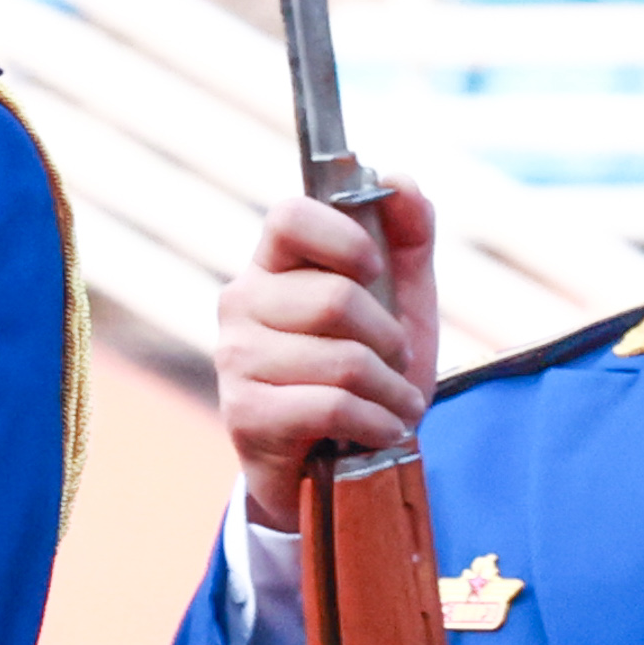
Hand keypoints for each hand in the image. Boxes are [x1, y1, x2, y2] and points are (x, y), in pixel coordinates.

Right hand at [215, 185, 438, 531]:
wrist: (338, 464)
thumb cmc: (367, 370)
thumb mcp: (400, 301)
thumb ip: (408, 237)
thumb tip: (401, 181)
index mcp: (274, 265)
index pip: (290, 216)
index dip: (343, 236)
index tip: (374, 270)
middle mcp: (241, 303)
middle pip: (335, 298)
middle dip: (389, 338)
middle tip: (397, 362)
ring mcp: (236, 359)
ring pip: (342, 360)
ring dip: (391, 390)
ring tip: (396, 404)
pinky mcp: (245, 414)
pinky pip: (332, 405)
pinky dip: (376, 422)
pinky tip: (382, 430)